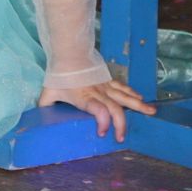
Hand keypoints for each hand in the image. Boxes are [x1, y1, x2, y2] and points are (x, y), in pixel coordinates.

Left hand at [38, 79, 155, 141]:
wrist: (67, 53)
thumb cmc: (59, 74)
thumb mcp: (49, 92)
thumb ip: (46, 106)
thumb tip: (39, 116)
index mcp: (85, 98)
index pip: (99, 111)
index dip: (103, 123)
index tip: (102, 133)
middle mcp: (98, 93)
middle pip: (115, 109)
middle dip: (121, 125)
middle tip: (121, 138)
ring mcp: (106, 86)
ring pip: (125, 97)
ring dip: (139, 106)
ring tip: (152, 113)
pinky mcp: (108, 80)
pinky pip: (123, 88)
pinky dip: (132, 94)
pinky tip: (141, 99)